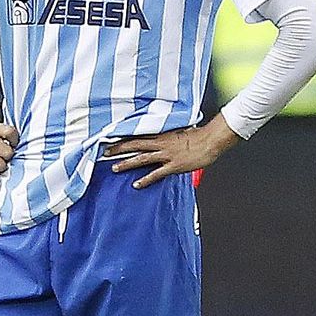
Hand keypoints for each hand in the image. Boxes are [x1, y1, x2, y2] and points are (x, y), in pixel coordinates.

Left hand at [102, 116, 241, 188]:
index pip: (138, 135)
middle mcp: (161, 143)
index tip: (111, 139)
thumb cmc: (198, 135)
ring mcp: (166, 155)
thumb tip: (165, 136)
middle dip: (119, 149)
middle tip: (105, 152)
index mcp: (162, 134)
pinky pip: (156, 174)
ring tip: (114, 168)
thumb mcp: (181, 131)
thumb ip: (169, 135)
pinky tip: (136, 185)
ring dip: (127, 163)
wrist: (210, 140)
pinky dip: (146, 179)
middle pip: (135, 145)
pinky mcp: (173, 165)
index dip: (124, 137)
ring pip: (141, 158)